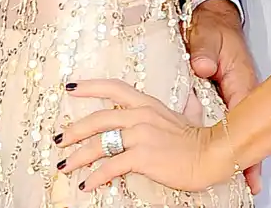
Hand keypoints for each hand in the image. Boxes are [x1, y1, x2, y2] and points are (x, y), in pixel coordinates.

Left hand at [57, 80, 231, 193]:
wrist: (212, 153)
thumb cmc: (198, 139)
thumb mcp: (181, 115)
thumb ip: (170, 109)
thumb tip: (180, 101)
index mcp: (146, 102)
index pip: (112, 88)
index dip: (90, 86)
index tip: (70, 87)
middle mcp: (139, 114)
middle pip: (97, 119)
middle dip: (74, 131)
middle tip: (58, 139)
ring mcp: (139, 135)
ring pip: (99, 144)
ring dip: (78, 156)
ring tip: (65, 165)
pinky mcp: (142, 157)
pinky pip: (111, 167)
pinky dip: (95, 176)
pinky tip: (86, 184)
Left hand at [188, 0, 261, 193]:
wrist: (212, 20)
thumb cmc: (213, 28)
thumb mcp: (208, 36)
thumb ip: (205, 51)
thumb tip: (203, 67)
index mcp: (241, 83)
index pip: (250, 122)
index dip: (252, 150)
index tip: (252, 175)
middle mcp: (240, 96)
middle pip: (248, 135)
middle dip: (248, 160)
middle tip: (247, 186)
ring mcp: (232, 100)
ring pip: (237, 133)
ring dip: (237, 154)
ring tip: (233, 180)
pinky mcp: (221, 101)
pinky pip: (224, 126)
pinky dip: (223, 142)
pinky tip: (215, 157)